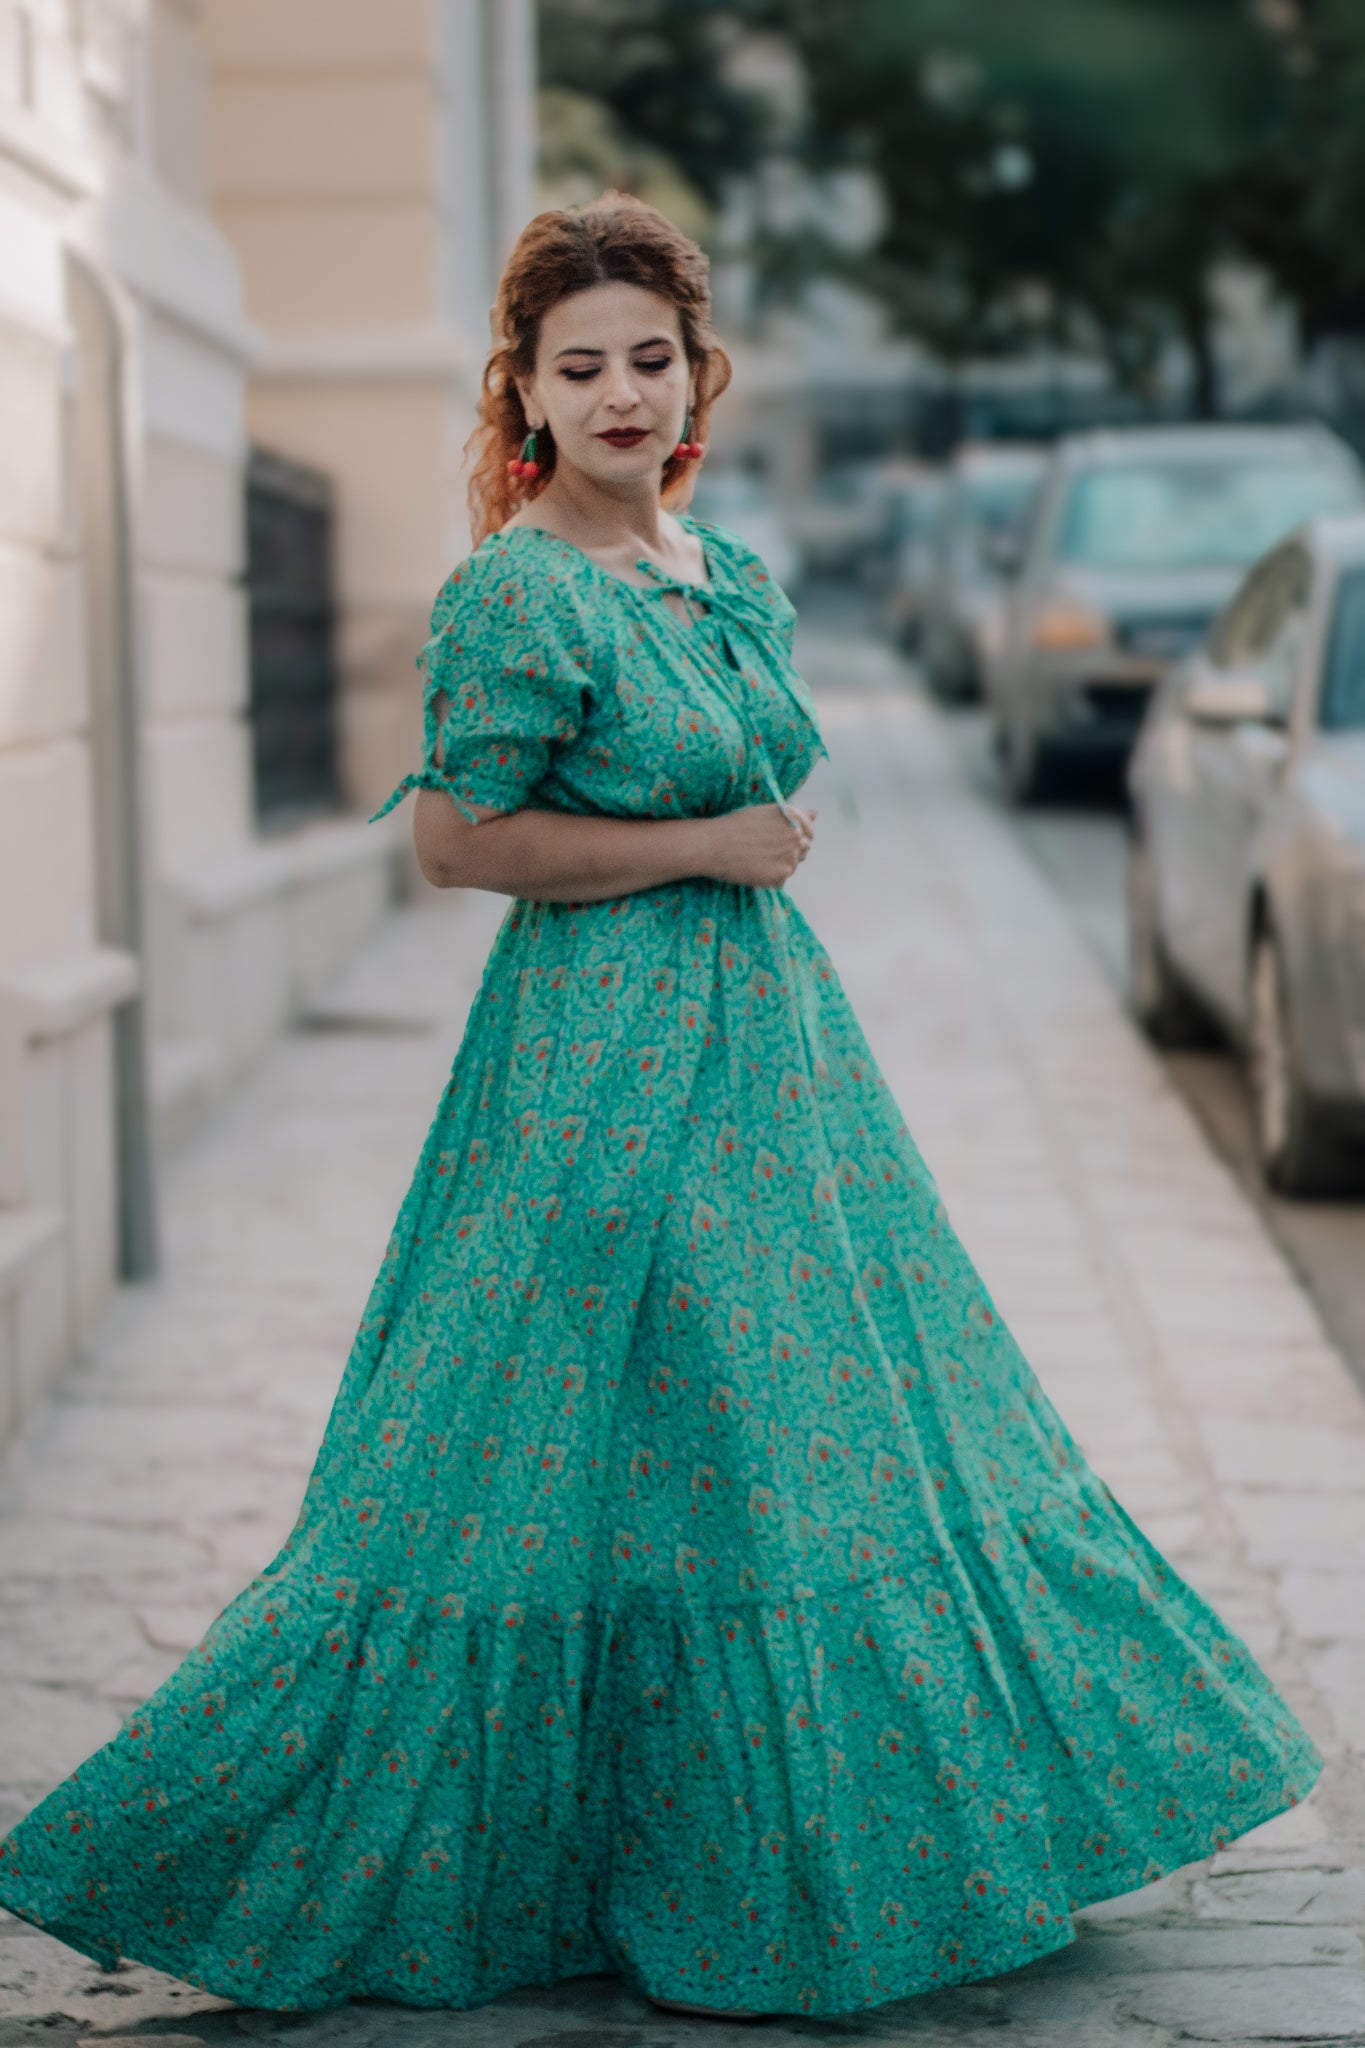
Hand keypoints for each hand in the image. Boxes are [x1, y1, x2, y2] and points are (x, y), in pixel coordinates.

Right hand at [701, 802, 816, 887]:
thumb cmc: (734, 825)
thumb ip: (793, 815)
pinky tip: (753, 869)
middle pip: (803, 850)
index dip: (797, 838)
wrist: (713, 845)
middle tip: (764, 852)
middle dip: (788, 852)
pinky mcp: (781, 875)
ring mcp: (790, 857)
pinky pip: (781, 881)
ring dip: (778, 866)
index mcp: (793, 818)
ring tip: (755, 859)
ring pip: (792, 866)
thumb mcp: (765, 812)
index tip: (783, 842)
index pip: (809, 832)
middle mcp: (796, 836)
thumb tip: (815, 814)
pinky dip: (769, 879)